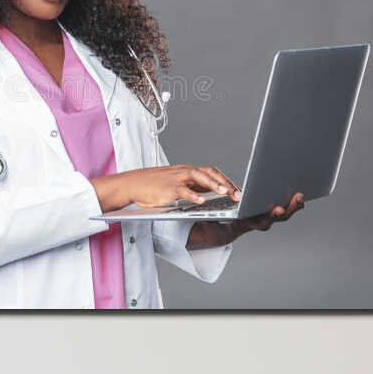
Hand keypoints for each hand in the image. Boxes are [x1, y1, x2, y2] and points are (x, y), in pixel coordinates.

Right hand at [90, 164, 238, 212]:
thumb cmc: (155, 186)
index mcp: (189, 171)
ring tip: (226, 193)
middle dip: (226, 183)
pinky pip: (183, 191)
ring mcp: (177, 179)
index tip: (239, 191)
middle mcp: (185, 172)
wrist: (133, 184)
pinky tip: (202, 202)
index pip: (213, 172)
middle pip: (210, 173)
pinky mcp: (168, 188)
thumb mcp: (178, 183)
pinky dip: (193, 195)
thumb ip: (194, 186)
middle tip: (238, 194)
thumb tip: (211, 192)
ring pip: (199, 178)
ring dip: (214, 185)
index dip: (227, 181)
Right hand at [188, 192, 304, 248]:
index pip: (261, 222)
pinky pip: (283, 207)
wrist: (223, 230)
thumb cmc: (216, 223)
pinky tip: (297, 194)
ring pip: (283, 213)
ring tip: (301, 194)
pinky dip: (291, 201)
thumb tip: (200, 227)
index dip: (270, 216)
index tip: (277, 209)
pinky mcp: (268, 211)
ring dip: (294, 204)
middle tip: (299, 197)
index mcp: (247, 223)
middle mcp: (258, 221)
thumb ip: (211, 223)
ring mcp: (265, 217)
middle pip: (278, 217)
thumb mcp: (212, 221)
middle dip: (289, 208)